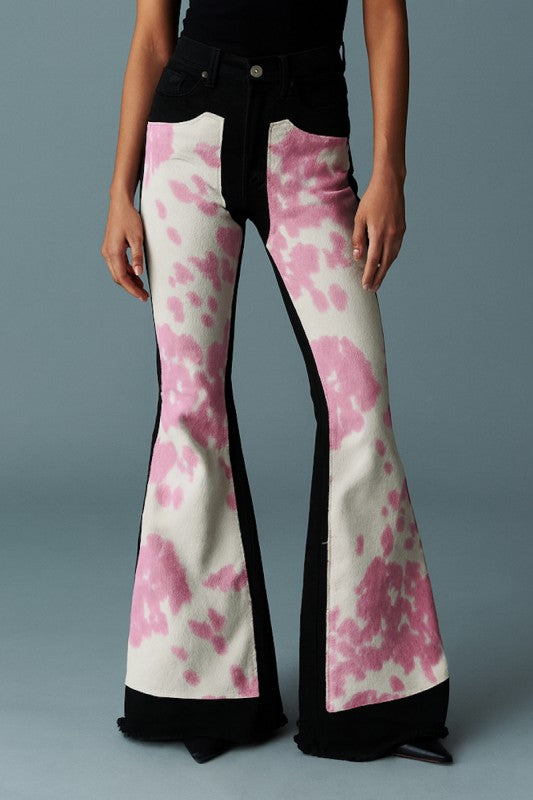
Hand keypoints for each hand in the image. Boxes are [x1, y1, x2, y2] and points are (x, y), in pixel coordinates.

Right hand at [101, 191, 148, 301]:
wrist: (120, 203)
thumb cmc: (129, 218)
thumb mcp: (137, 237)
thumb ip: (137, 256)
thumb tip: (138, 274)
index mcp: (113, 252)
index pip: (122, 278)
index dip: (133, 289)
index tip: (143, 297)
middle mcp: (107, 253)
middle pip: (118, 278)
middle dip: (131, 288)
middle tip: (144, 296)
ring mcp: (107, 251)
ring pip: (117, 272)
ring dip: (129, 281)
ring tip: (142, 288)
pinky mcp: (110, 248)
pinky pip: (117, 265)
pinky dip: (127, 272)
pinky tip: (136, 274)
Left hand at [351, 169, 406, 291]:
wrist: (390, 184)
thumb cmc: (372, 199)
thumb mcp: (359, 217)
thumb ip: (358, 238)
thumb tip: (358, 257)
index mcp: (379, 234)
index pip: (373, 261)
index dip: (369, 275)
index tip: (365, 285)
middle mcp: (391, 236)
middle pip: (385, 263)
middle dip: (378, 277)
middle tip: (372, 289)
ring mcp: (399, 233)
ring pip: (392, 257)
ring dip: (385, 269)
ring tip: (378, 279)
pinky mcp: (402, 229)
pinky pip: (396, 249)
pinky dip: (390, 258)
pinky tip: (385, 262)